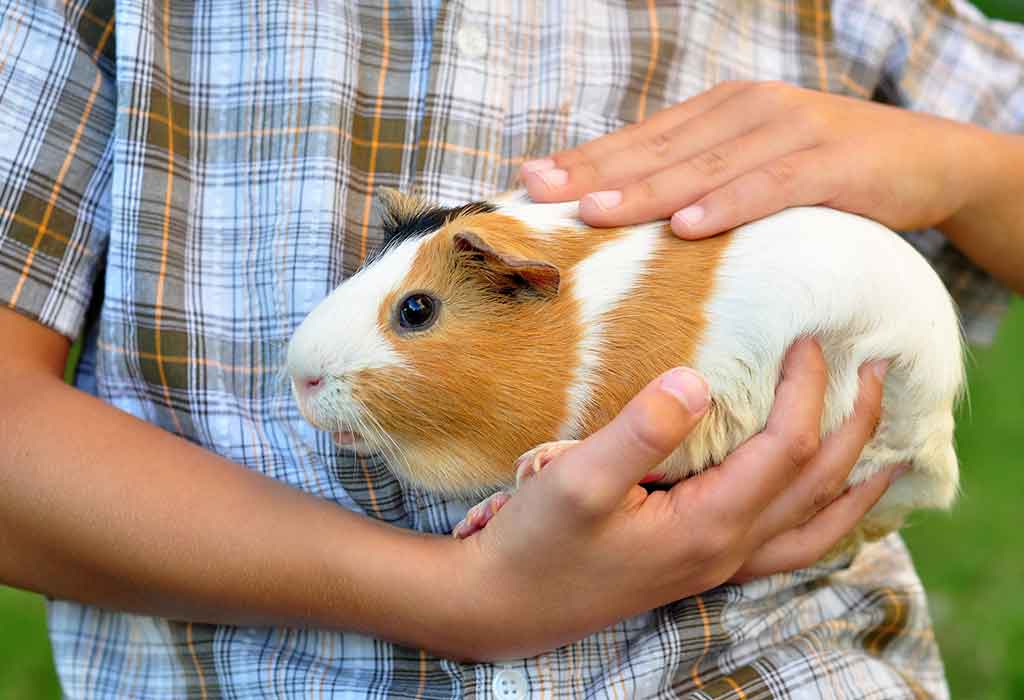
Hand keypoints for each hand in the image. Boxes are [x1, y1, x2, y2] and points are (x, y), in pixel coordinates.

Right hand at [451, 339, 899, 660]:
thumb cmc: (537, 542)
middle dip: (857, 424)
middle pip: (819, 483)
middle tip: (880, 369)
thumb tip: (698, 380)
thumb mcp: (577, 481)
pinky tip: (826, 503)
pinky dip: (828, 521)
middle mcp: (729, 549)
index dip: (806, 389)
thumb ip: (641, 431)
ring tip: (889, 446)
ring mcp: (720, 563)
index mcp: (708, 524)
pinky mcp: (701, 564)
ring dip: (857, 479)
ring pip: (818, 524)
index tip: (808, 337)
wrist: (508, 603)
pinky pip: (792, 547)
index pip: (785, 447)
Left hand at [520, 81, 987, 238]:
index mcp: (720, 111)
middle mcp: (745, 112)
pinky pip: (771, 186)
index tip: (530, 180)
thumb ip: (698, 177)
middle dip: (593, 173)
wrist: (928, 159)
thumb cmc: (825, 172)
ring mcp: (788, 132)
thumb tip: (625, 209)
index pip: (640, 140)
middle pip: (658, 150)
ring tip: (595, 213)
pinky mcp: (829, 162)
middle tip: (540, 192)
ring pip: (704, 167)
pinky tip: (690, 227)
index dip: (584, 160)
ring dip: (647, 192)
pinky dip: (729, 205)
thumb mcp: (754, 164)